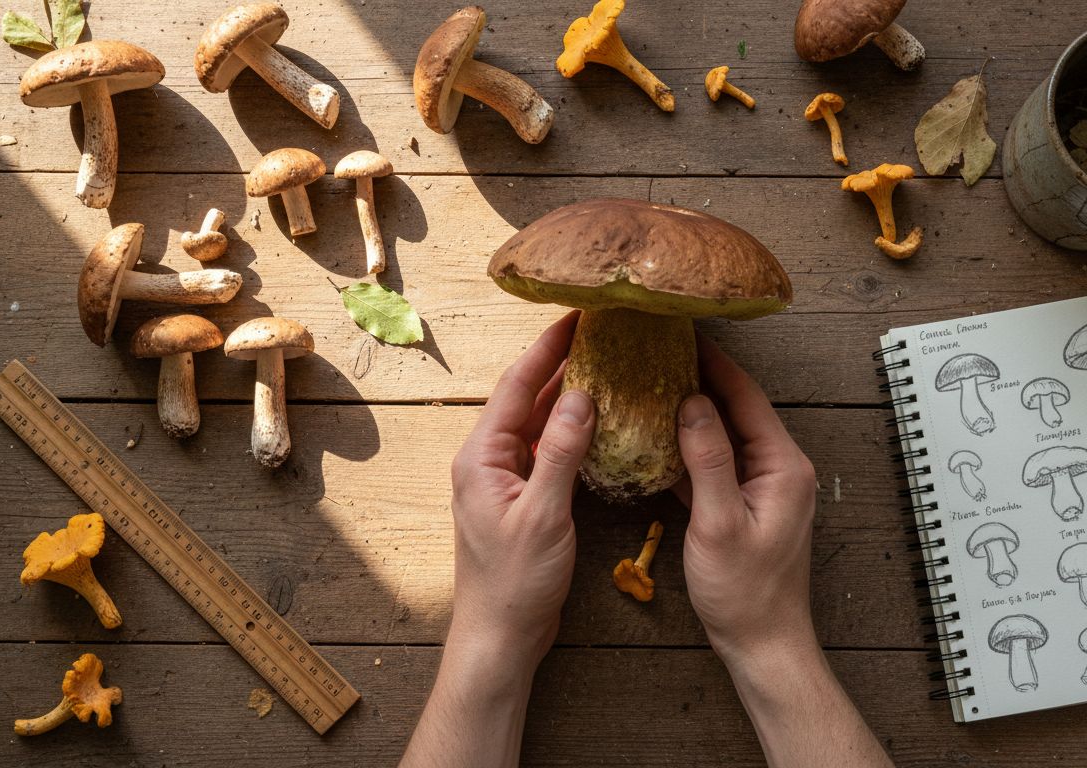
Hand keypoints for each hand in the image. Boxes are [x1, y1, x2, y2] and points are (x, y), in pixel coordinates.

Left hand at [448, 311, 595, 664]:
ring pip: (537, 423)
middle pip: (525, 398)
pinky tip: (599, 420)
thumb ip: (560, 452)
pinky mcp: (522, 497)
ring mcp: (503, 479)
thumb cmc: (514, 582)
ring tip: (605, 364)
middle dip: (560, 364)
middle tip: (598, 333)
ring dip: (568, 396)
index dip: (546, 349)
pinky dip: (571, 432)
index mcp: (481, 457)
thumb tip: (580, 396)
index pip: (515, 386)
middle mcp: (487, 460)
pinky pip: (547, 450)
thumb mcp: (542, 514)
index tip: (576, 316)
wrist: (501, 635)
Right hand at [674, 335, 818, 663]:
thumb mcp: (719, 522)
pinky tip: (661, 437)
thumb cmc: (745, 591)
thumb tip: (692, 402)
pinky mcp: (747, 505)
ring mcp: (765, 487)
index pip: (746, 396)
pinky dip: (692, 447)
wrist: (763, 642)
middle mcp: (779, 469)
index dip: (714, 362)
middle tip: (662, 351)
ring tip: (655, 383)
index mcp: (782, 465)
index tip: (683, 334)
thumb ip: (708, 459)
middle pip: (737, 409)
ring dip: (694, 412)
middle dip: (701, 379)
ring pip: (725, 435)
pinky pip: (718, 463)